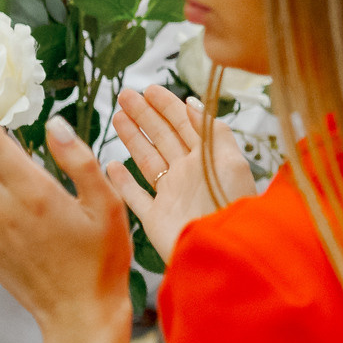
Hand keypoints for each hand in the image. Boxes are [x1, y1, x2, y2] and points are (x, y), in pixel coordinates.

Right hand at [105, 85, 256, 262]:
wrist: (223, 252)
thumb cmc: (231, 207)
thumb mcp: (231, 161)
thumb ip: (213, 131)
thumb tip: (194, 103)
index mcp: (206, 160)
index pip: (184, 125)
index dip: (167, 106)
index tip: (149, 89)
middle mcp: (187, 175)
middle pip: (162, 138)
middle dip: (145, 115)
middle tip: (125, 95)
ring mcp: (170, 196)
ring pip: (147, 161)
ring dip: (133, 139)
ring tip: (118, 117)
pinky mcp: (156, 220)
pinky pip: (135, 197)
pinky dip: (122, 182)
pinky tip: (111, 165)